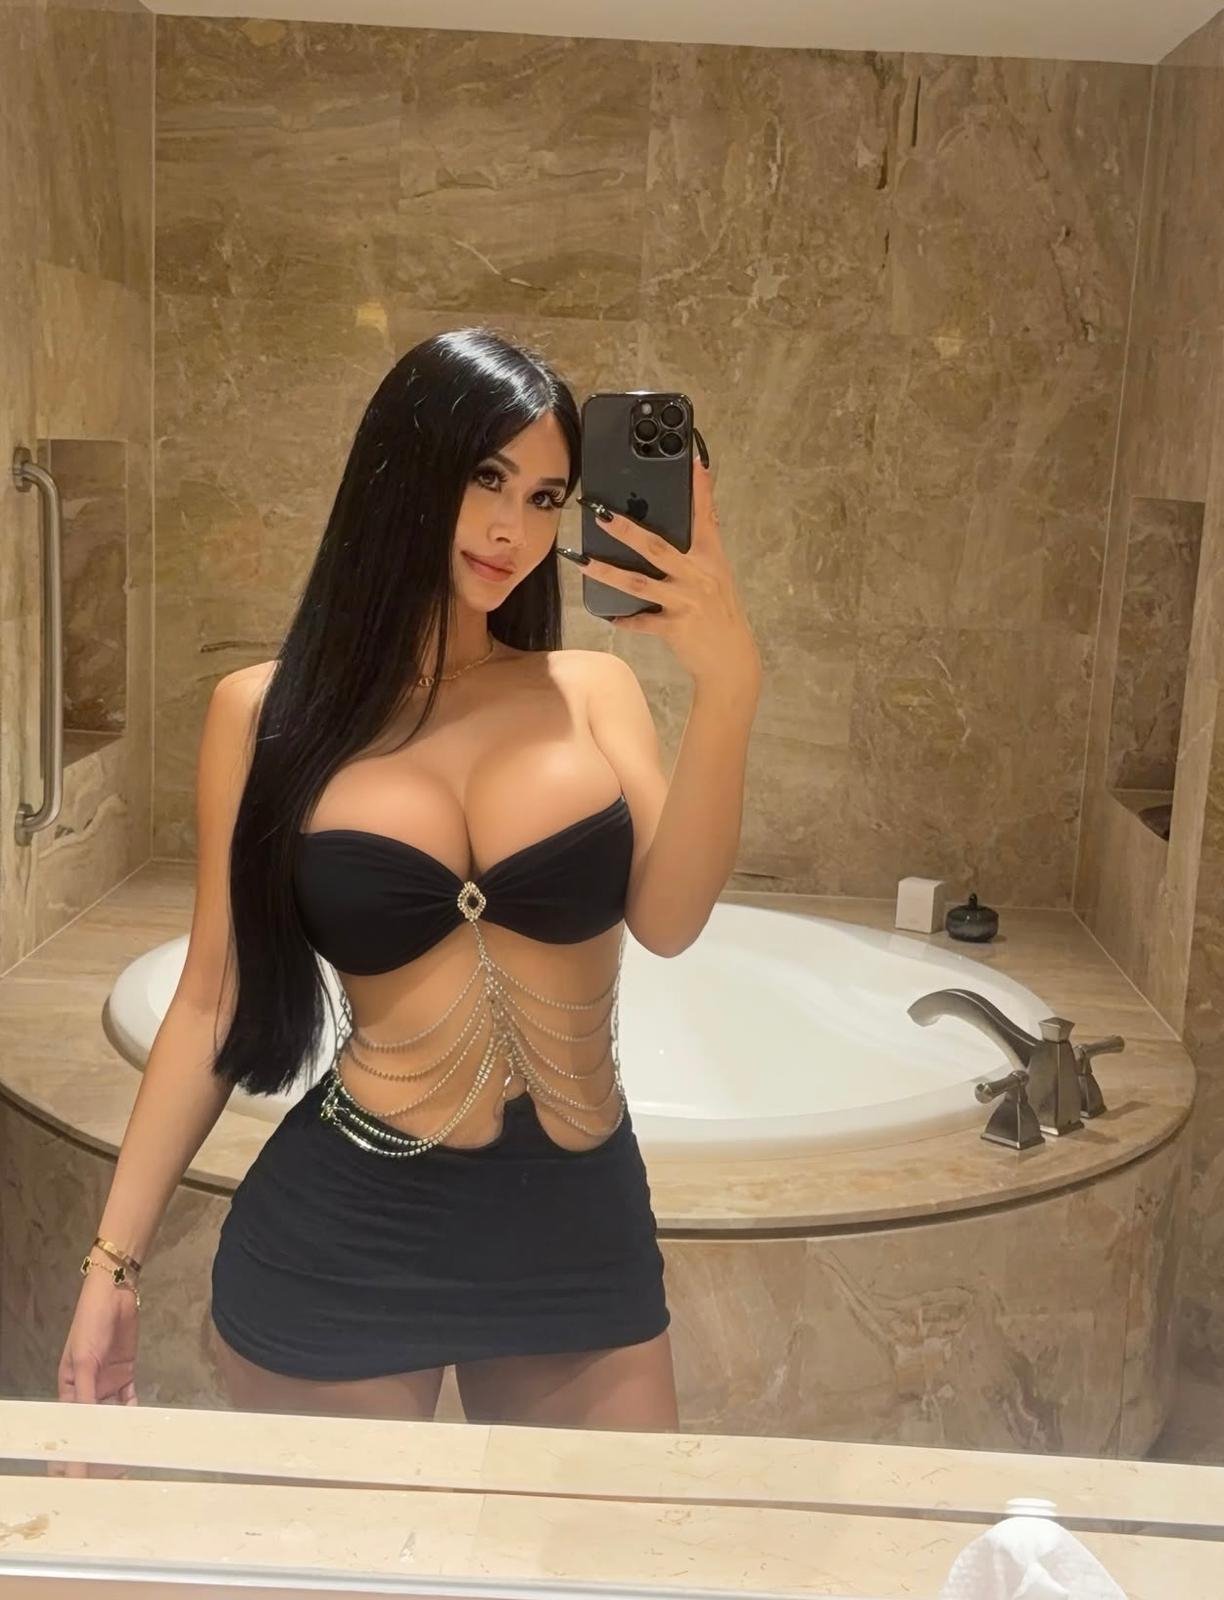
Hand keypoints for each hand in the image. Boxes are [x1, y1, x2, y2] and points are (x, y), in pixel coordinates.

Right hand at [52, 1265, 139, 1476]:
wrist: (115, 1296)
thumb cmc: (91, 1326)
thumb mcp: (84, 1362)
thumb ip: (86, 1398)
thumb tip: (87, 1432)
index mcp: (68, 1389)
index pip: (69, 1425)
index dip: (72, 1448)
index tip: (76, 1476)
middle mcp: (86, 1390)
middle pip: (92, 1424)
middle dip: (98, 1444)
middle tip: (108, 1472)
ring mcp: (106, 1383)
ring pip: (112, 1415)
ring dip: (118, 1431)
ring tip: (125, 1456)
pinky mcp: (125, 1373)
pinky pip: (129, 1399)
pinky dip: (133, 1412)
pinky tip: (138, 1426)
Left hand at [571, 453, 760, 690]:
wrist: (731, 661)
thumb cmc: (721, 615)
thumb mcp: (717, 578)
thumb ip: (700, 551)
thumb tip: (682, 523)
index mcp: (711, 559)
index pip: (705, 517)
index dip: (699, 488)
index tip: (692, 460)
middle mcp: (699, 576)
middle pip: (656, 547)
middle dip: (625, 528)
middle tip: (599, 512)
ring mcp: (686, 602)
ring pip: (638, 583)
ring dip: (607, 571)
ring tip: (582, 561)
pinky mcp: (675, 628)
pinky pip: (641, 621)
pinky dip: (624, 619)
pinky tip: (609, 616)